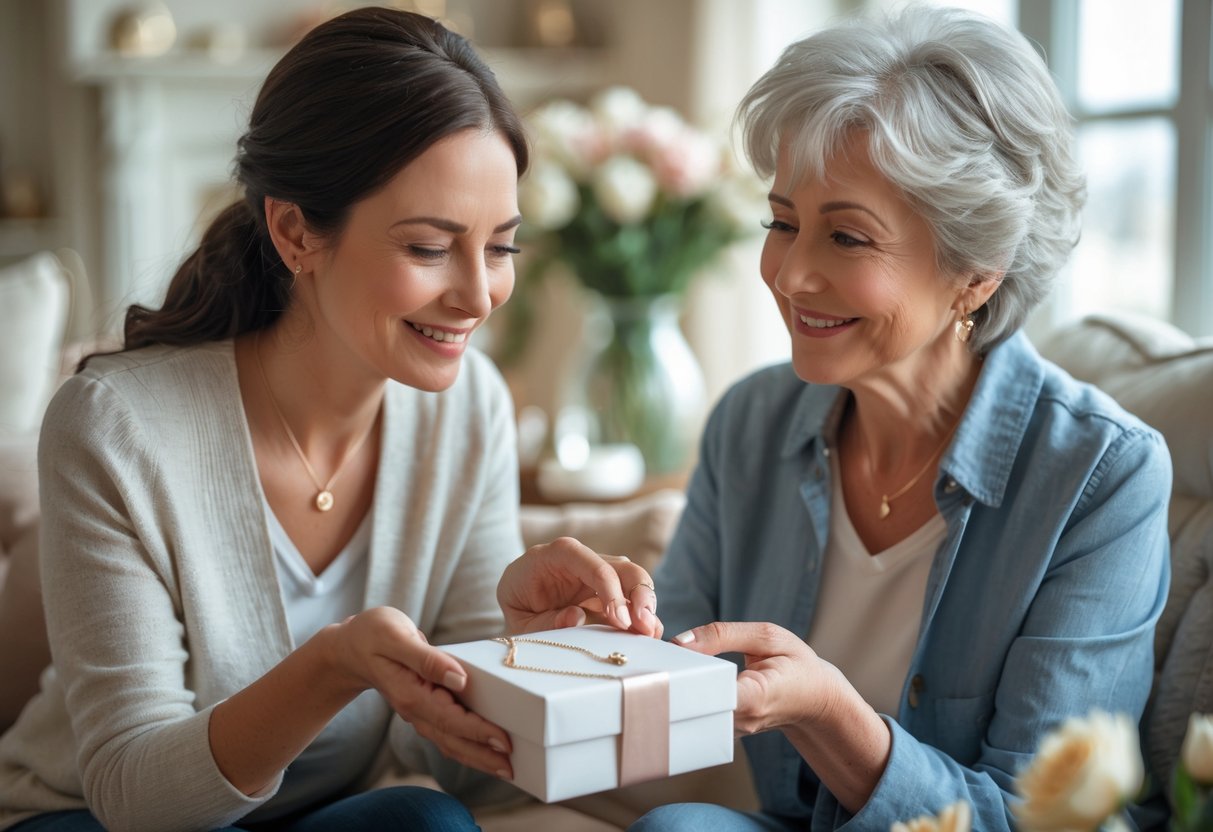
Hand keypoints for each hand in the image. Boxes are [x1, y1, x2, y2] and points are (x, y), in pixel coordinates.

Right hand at [325, 607, 512, 778]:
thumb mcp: (396, 637)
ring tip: (507, 768)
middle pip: (452, 740)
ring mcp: (419, 713)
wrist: (348, 649)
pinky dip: (467, 746)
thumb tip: (460, 679)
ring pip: (450, 742)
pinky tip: (485, 752)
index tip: (504, 741)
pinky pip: (448, 733)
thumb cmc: (372, 636)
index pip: (449, 719)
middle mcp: (415, 710)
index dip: (478, 731)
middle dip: (483, 756)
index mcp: (411, 694)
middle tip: (513, 767)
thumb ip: (427, 659)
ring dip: (478, 757)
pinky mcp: (424, 708)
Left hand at [497, 537, 662, 637]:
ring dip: (647, 608)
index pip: (592, 564)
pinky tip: (648, 637)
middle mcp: (585, 560)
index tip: (620, 621)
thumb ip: (544, 622)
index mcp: (557, 555)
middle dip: (640, 595)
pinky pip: (633, 601)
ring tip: (650, 635)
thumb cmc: (518, 603)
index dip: (610, 591)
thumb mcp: (519, 619)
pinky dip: (643, 618)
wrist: (520, 601)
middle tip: (645, 628)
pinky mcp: (611, 593)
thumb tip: (576, 618)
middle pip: (623, 568)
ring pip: (635, 582)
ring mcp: (601, 574)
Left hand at [671, 621, 838, 735]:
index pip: (707, 692)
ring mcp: (731, 732)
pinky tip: (681, 676)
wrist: (816, 701)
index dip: (682, 675)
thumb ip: (723, 634)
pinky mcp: (724, 732)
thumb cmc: (795, 665)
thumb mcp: (768, 636)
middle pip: (690, 704)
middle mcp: (739, 721)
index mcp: (754, 696)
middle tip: (655, 655)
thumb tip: (679, 641)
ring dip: (676, 687)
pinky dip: (686, 695)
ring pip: (690, 712)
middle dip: (671, 680)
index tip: (665, 658)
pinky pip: (697, 714)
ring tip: (667, 662)